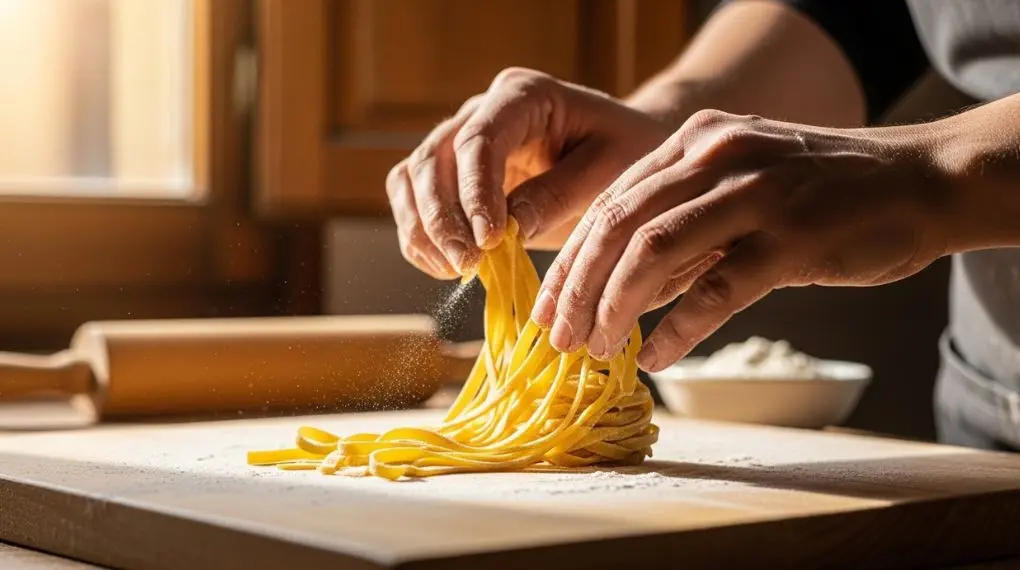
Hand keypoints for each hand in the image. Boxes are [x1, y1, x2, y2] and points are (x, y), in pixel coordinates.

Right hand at [386, 67, 669, 278]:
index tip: (490, 240)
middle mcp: (481, 112)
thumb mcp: (610, 171)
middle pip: (433, 159)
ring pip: (411, 180)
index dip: (475, 192)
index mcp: (522, 96)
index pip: (478, 139)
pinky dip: (421, 239)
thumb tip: (508, 229)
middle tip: (467, 264)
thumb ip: (560, 195)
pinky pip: (414, 204)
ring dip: (422, 229)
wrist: (625, 152)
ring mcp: (459, 142)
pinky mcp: (453, 178)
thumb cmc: (626, 153)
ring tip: (455, 270)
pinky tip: (447, 269)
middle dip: (441, 217)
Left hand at [531, 109, 952, 370]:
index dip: (570, 260)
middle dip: (577, 287)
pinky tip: (658, 357)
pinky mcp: (792, 238)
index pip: (610, 202)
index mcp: (696, 142)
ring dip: (615, 307)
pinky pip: (717, 290)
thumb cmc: (822, 191)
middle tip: (558, 337)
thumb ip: (684, 226)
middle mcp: (717, 157)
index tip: (547, 306)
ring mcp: (755, 194)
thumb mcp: (741, 185)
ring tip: (597, 350)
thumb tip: (620, 289)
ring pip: (655, 251)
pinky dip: (678, 328)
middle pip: (619, 225)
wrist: (918, 180)